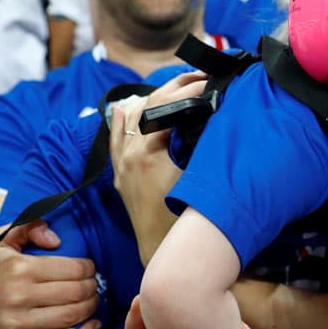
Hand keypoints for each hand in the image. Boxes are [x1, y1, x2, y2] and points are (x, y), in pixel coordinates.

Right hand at [0, 220, 99, 328]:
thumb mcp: (1, 242)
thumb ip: (28, 227)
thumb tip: (56, 239)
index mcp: (20, 269)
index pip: (72, 269)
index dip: (89, 268)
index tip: (89, 268)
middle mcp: (19, 296)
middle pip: (76, 293)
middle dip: (92, 288)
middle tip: (93, 285)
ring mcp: (19, 322)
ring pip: (72, 316)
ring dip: (90, 308)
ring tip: (92, 301)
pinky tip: (92, 326)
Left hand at [110, 71, 206, 265]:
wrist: (161, 251)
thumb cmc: (183, 220)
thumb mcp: (196, 180)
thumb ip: (198, 147)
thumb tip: (210, 118)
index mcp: (148, 153)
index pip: (169, 108)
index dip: (191, 91)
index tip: (211, 81)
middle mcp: (130, 154)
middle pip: (148, 106)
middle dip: (174, 88)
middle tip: (199, 77)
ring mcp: (122, 164)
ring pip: (130, 117)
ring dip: (152, 98)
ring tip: (175, 86)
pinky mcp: (121, 174)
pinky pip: (116, 138)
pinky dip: (123, 119)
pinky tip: (126, 106)